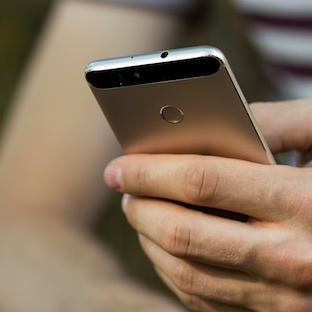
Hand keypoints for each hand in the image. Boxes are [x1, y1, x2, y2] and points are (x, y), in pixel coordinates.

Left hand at [103, 100, 311, 310]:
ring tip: (138, 210)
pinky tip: (165, 246)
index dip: (150, 171)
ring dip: (148, 240)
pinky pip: (204, 301)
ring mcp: (285, 300)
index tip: (120, 164)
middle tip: (122, 186)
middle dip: (139, 206)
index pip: (202, 183)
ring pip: (186, 273)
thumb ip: (276, 121)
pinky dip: (172, 272)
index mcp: (308, 203)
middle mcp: (295, 260)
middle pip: (184, 234)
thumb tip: (207, 119)